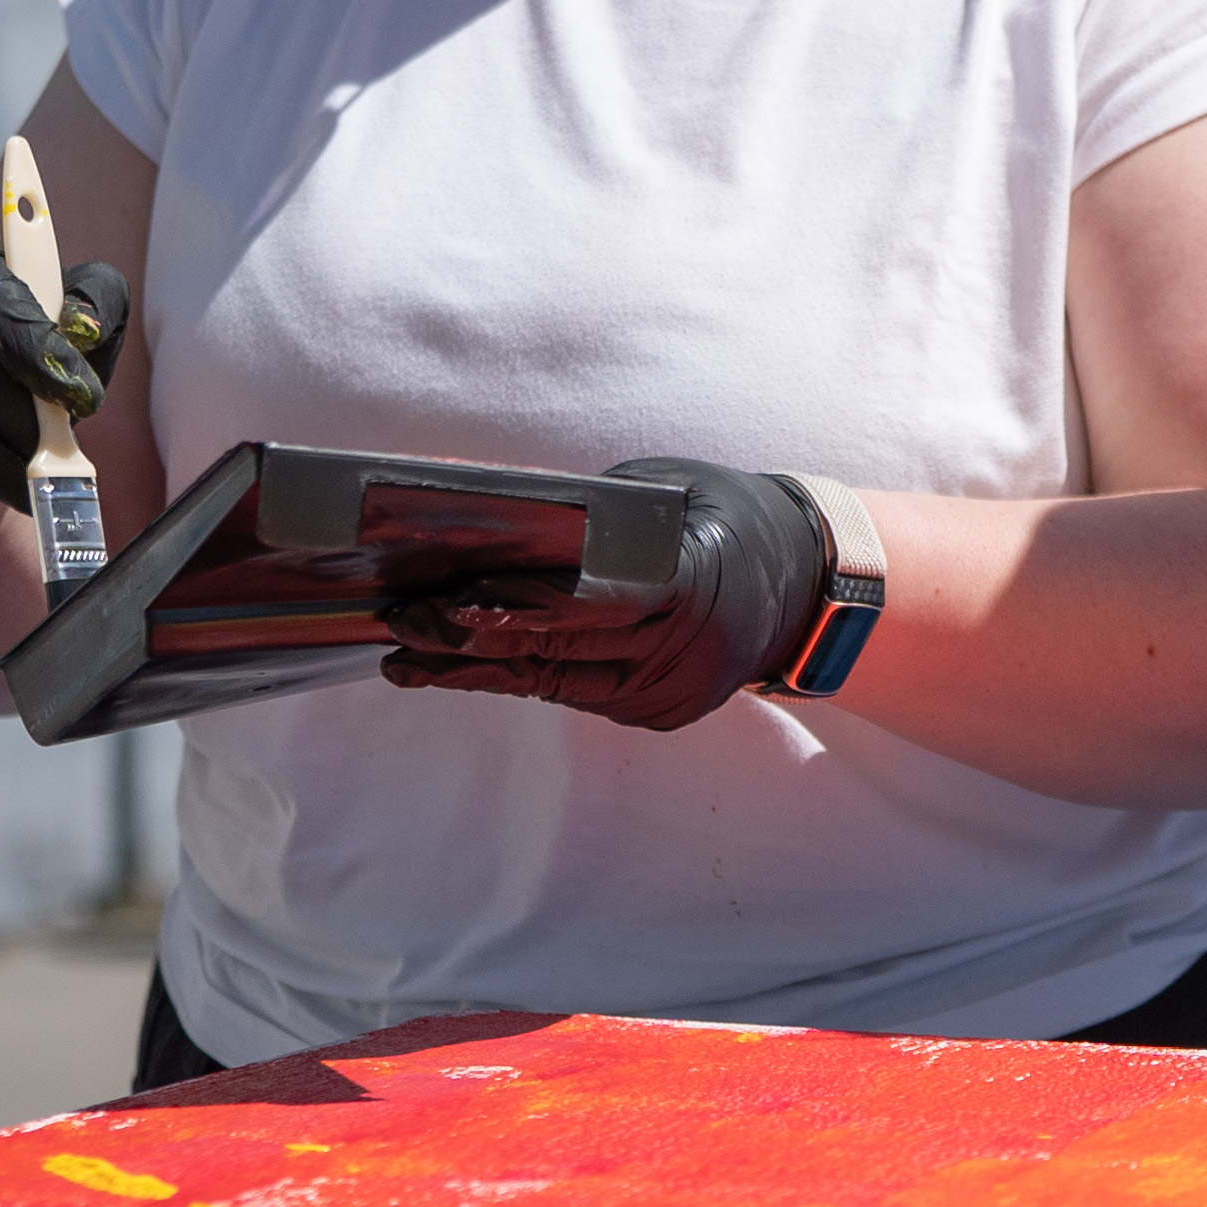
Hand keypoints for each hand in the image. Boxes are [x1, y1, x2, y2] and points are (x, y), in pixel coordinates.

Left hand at [382, 460, 838, 730]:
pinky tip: (465, 669)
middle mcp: (680, 651)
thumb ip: (589, 515)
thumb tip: (488, 513)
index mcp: (689, 584)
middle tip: (399, 624)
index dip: (508, 608)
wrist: (807, 586)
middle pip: (554, 650)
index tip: (441, 603)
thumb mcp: (663, 492)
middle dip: (467, 639)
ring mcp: (670, 693)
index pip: (580, 602)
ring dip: (475, 671)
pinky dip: (520, 677)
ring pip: (553, 683)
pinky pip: (576, 694)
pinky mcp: (659, 715)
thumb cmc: (723, 517)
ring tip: (408, 662)